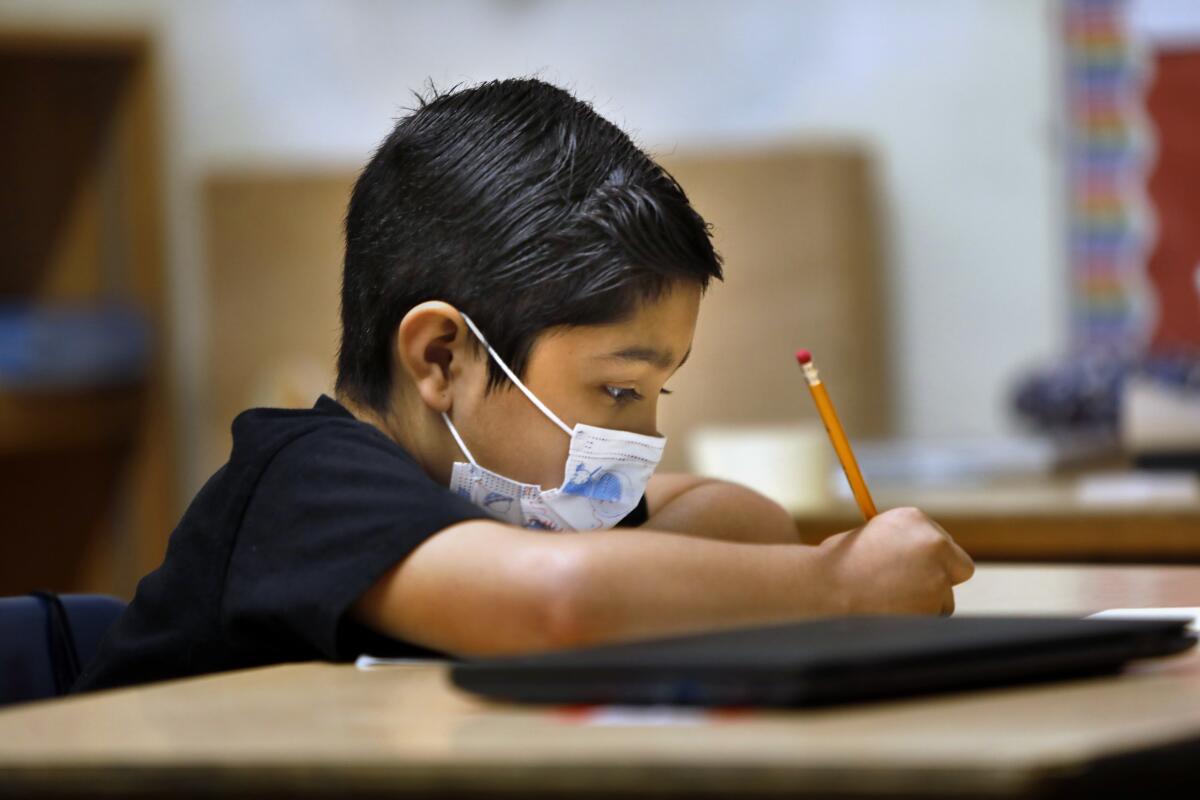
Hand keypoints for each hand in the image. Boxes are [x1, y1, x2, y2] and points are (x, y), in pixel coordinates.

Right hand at [817, 506, 974, 614]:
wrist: (826, 588)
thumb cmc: (836, 565)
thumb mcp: (867, 536)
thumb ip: (897, 544)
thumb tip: (912, 559)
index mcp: (913, 518)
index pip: (941, 541)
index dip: (929, 558)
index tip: (913, 569)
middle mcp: (932, 542)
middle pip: (960, 566)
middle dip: (943, 579)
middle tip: (917, 589)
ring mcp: (938, 574)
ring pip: (946, 598)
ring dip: (926, 603)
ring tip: (890, 602)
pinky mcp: (936, 602)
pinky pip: (934, 617)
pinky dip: (918, 619)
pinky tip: (891, 613)